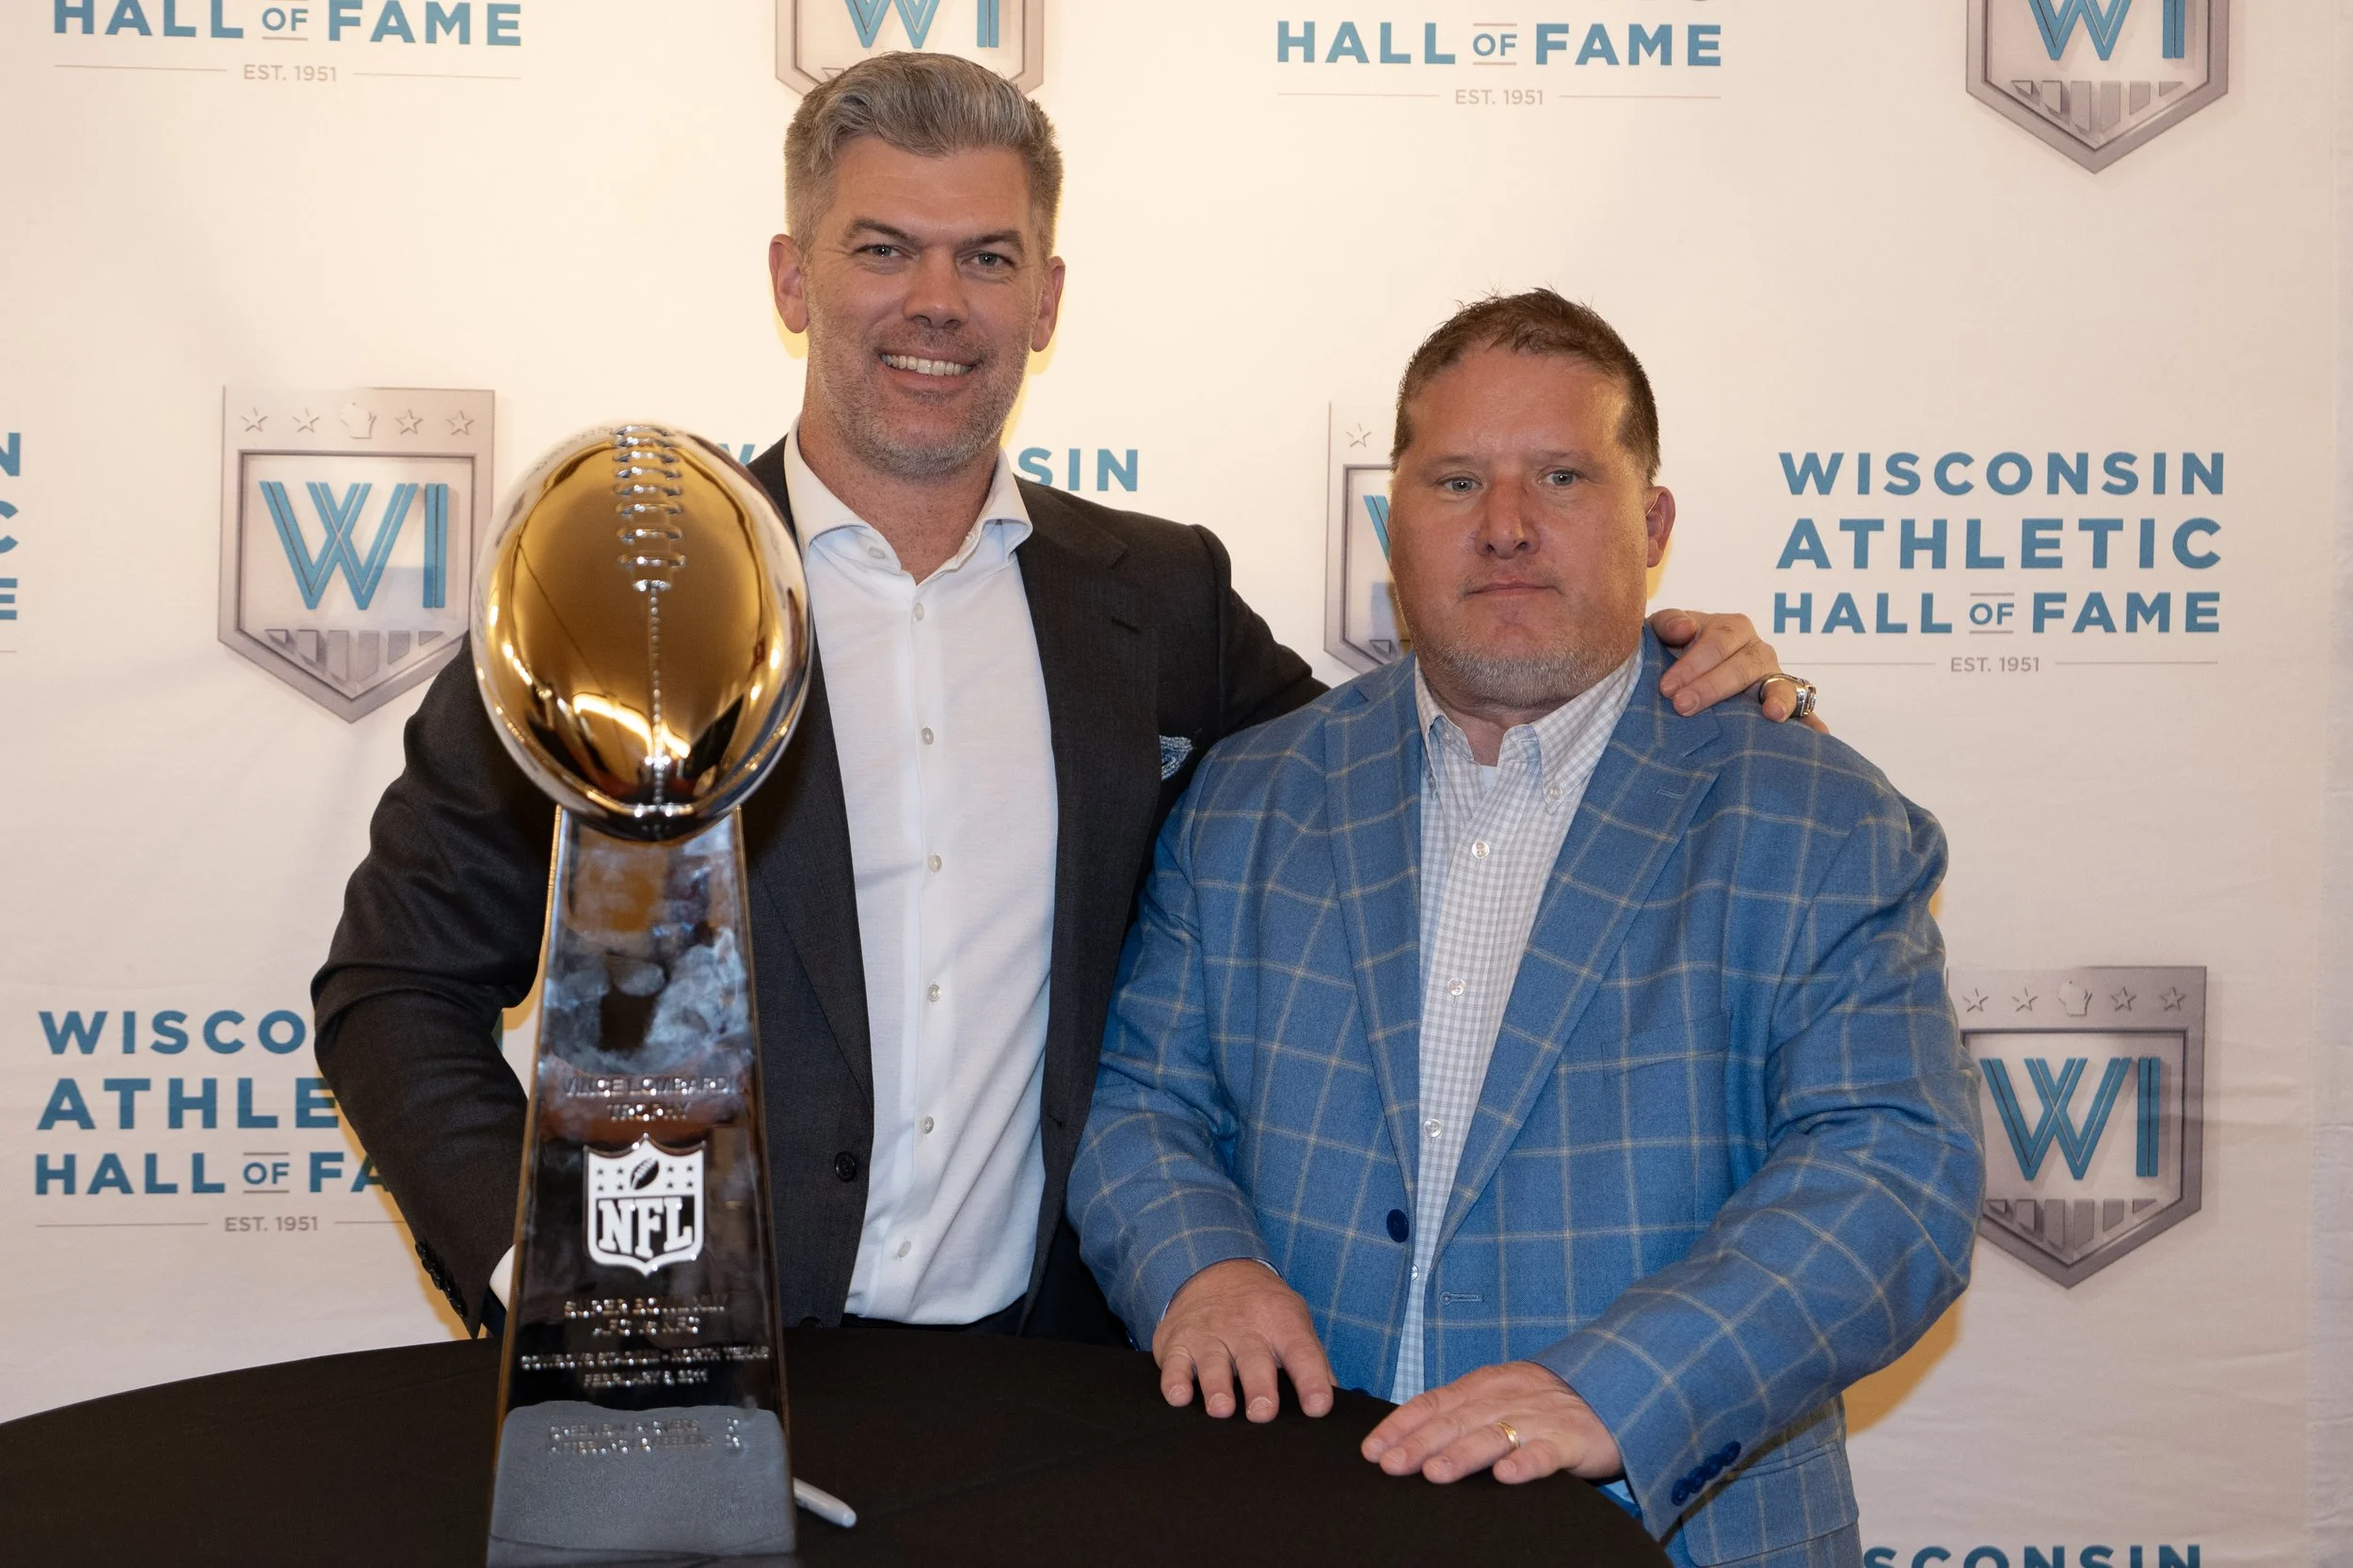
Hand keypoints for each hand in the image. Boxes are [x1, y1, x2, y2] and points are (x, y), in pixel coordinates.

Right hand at [1153, 1258, 1335, 1422]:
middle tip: (1263, 1413)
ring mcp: (1209, 1334)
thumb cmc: (1263, 1312)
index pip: (1302, 1352)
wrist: (1214, 1271)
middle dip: (1259, 1387)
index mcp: (1281, 1324)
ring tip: (1222, 1409)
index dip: (1311, 1380)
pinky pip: (1174, 1363)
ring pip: (1213, 1363)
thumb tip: (1339, 1404)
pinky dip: (1174, 1380)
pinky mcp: (1177, 1343)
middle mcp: (1245, 1327)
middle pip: (1255, 1360)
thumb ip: (1314, 1363)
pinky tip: (1179, 1396)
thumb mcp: (1294, 1323)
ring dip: (1216, 1386)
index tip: (1318, 1407)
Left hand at [1361, 1360, 1622, 1484]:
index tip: (1371, 1449)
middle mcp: (1506, 1397)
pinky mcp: (1571, 1439)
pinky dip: (1526, 1463)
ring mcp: (1538, 1417)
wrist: (1614, 1390)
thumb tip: (1409, 1440)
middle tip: (1390, 1464)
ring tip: (1435, 1472)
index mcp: (1484, 1385)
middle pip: (1455, 1421)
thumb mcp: (1500, 1396)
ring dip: (1462, 1454)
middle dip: (1418, 1443)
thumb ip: (1462, 1412)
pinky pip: (1545, 1452)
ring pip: (1494, 1435)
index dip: (1401, 1424)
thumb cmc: (1546, 1404)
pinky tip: (1506, 1476)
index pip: (1433, 1402)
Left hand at [1648, 608, 1827, 732]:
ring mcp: (1773, 678)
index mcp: (1732, 629)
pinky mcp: (1782, 703)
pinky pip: (1803, 711)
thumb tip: (1685, 629)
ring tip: (1772, 715)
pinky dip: (1811, 723)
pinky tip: (1819, 737)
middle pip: (1743, 667)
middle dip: (1712, 687)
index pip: (1717, 643)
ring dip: (1778, 699)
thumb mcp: (1663, 630)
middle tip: (1683, 706)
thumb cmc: (1671, 648)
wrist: (1678, 670)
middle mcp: (1758, 651)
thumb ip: (1669, 623)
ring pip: (1780, 685)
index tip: (1666, 688)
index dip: (1692, 664)